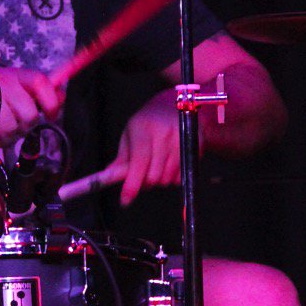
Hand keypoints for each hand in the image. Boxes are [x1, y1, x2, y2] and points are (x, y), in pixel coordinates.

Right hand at [0, 66, 63, 142]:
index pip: (40, 83)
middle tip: (17, 120)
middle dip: (26, 123)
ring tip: (1, 124)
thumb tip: (61, 96)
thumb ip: (43, 91)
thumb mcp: (19, 86)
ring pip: (14, 129)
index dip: (52, 102)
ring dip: (10, 133)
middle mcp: (4, 85)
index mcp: (16, 75)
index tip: (53, 114)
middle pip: (30, 115)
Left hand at [102, 88, 188, 206]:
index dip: (132, 183)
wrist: (176, 106)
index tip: (125, 200)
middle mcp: (164, 132)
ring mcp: (182, 139)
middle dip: (144, 183)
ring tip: (156, 166)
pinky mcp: (196, 145)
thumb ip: (121, 157)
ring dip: (159, 180)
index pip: (139, 161)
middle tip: (141, 176)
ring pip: (168, 179)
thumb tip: (109, 176)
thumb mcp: (130, 134)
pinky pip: (182, 177)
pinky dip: (173, 178)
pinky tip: (169, 164)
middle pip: (154, 175)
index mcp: (143, 127)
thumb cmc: (147, 123)